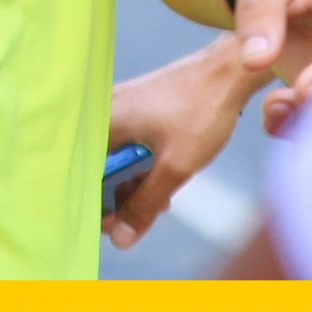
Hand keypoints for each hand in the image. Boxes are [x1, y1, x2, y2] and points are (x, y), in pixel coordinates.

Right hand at [104, 36, 265, 250]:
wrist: (229, 70)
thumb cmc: (202, 112)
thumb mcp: (175, 167)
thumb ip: (144, 205)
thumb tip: (120, 240)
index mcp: (104, 122)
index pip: (81, 174)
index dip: (95, 204)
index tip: (115, 226)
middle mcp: (104, 111)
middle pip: (96, 167)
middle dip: (118, 196)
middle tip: (144, 215)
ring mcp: (120, 106)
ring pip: (114, 156)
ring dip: (133, 182)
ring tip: (161, 200)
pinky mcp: (136, 105)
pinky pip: (127, 142)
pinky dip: (141, 163)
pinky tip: (163, 176)